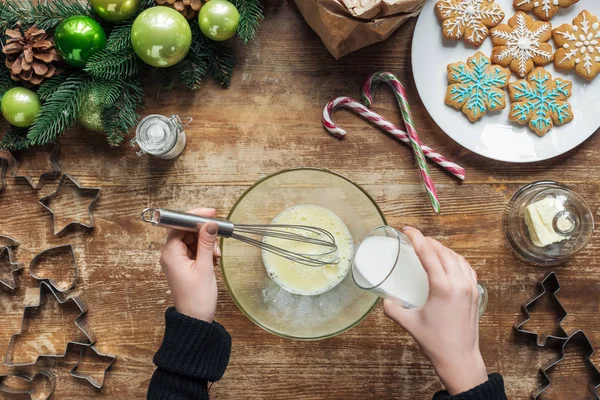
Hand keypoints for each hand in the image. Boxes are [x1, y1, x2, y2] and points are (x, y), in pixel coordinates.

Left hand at [159, 208, 220, 321]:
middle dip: (203, 232)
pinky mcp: (183, 266)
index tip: (211, 213)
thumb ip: (207, 243)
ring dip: (206, 243)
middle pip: (186, 231)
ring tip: (216, 255)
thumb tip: (210, 223)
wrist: (195, 319)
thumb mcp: (205, 267)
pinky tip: (213, 260)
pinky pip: (194, 250)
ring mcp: (176, 260)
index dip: (195, 216)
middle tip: (218, 238)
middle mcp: (170, 254)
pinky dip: (205, 251)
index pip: (179, 225)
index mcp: (170, 253)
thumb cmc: (197, 297)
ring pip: (192, 240)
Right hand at [383, 227, 487, 395]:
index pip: (429, 253)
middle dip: (428, 242)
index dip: (416, 238)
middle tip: (415, 238)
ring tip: (430, 247)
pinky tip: (449, 261)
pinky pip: (467, 269)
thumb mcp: (408, 323)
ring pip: (457, 258)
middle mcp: (459, 283)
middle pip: (443, 252)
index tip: (406, 230)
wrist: (460, 359)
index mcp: (443, 287)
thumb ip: (392, 308)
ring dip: (443, 249)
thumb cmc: (436, 342)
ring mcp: (470, 288)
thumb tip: (385, 299)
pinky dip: (456, 260)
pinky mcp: (475, 294)